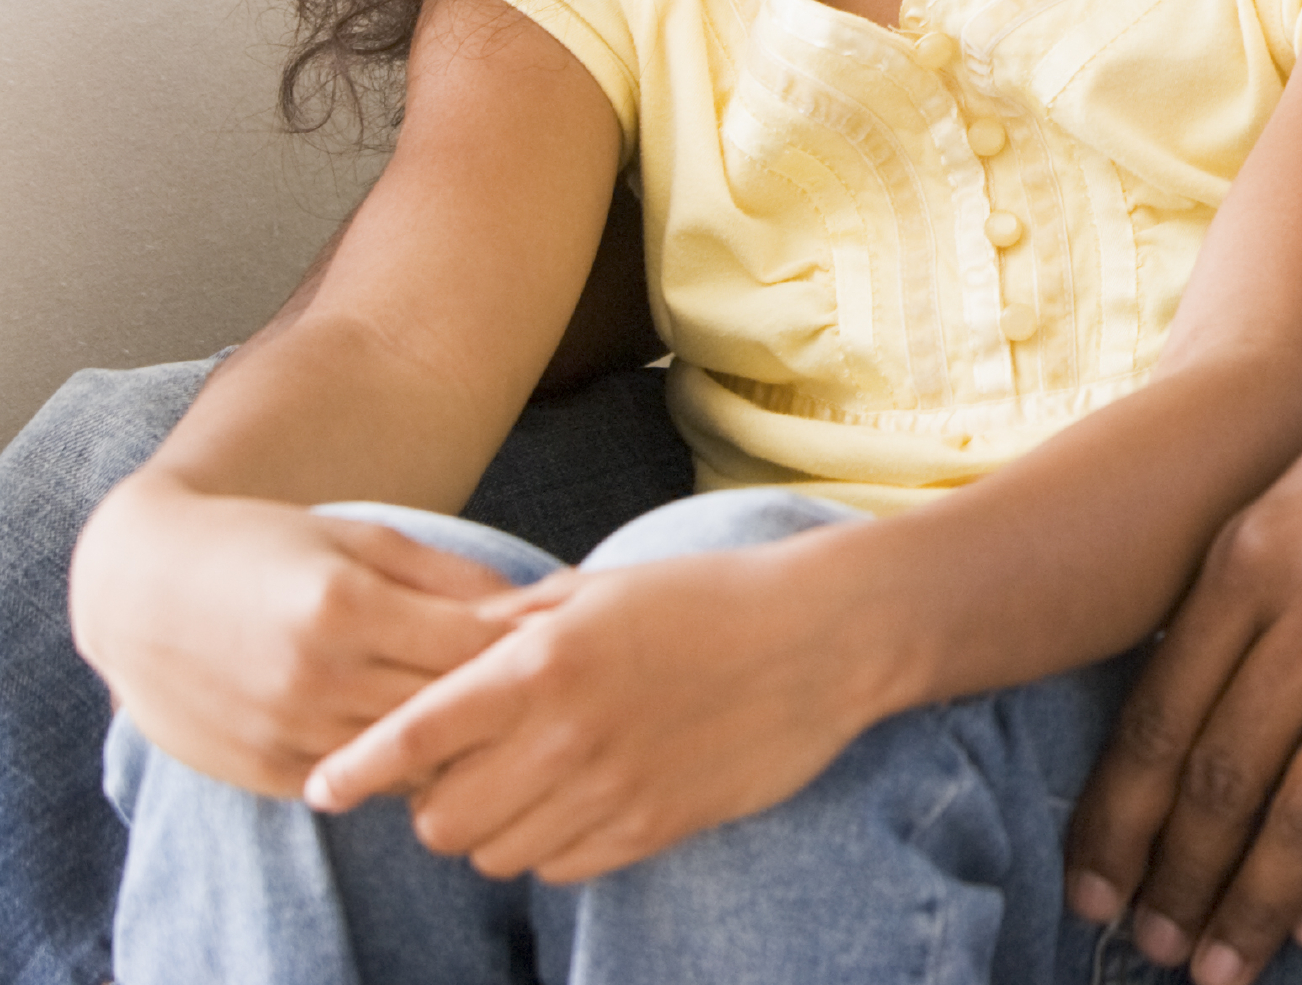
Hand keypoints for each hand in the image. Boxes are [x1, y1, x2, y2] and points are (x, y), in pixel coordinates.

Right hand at [70, 482, 517, 796]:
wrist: (138, 592)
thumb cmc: (264, 547)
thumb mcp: (362, 537)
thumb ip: (450, 575)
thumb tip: (539, 606)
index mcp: (345, 606)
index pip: (476, 648)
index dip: (529, 644)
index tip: (564, 635)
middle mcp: (314, 677)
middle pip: (450, 709)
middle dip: (506, 697)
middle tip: (547, 683)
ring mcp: (285, 732)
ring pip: (410, 760)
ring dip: (456, 743)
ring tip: (492, 714)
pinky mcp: (264, 771)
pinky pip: (359, 786)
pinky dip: (397, 769)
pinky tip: (422, 740)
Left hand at [302, 542, 878, 882]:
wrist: (824, 635)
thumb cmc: (707, 597)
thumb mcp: (600, 587)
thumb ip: (512, 626)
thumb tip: (440, 652)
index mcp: (541, 665)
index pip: (410, 736)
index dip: (353, 768)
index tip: (322, 787)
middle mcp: (565, 735)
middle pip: (439, 820)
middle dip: (436, 802)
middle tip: (463, 771)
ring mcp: (611, 790)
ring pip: (494, 854)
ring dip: (494, 827)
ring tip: (527, 784)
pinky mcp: (653, 827)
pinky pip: (559, 869)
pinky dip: (552, 847)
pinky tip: (581, 800)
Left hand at [1065, 335, 1301, 984]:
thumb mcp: (1291, 492)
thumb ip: (1227, 595)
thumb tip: (1161, 724)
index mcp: (1258, 553)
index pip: (1164, 717)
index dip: (1120, 822)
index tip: (1095, 889)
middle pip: (1227, 777)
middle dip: (1180, 881)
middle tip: (1156, 946)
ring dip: (1257, 905)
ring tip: (1224, 964)